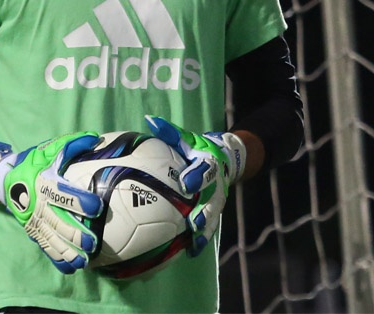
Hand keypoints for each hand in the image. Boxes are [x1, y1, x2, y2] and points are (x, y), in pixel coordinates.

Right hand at [0, 133, 102, 273]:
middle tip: (93, 242)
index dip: (80, 200)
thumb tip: (95, 138)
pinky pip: (45, 246)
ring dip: (69, 251)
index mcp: (43, 183)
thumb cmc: (32, 162)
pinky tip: (71, 268)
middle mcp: (38, 204)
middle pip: (58, 222)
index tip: (98, 207)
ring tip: (85, 260)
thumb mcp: (49, 149)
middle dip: (76, 234)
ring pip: (52, 239)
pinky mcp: (32, 230)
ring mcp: (34, 220)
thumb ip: (72, 144)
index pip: (63, 193)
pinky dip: (58, 258)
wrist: (2, 177)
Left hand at [144, 115, 246, 255]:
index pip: (207, 168)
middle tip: (195, 221)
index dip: (197, 176)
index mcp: (210, 162)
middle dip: (206, 210)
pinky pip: (210, 227)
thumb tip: (150, 121)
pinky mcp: (215, 211)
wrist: (223, 158)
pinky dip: (201, 239)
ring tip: (194, 242)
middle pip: (214, 197)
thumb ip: (169, 132)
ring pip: (214, 215)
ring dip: (205, 230)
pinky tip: (191, 251)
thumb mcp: (185, 137)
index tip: (186, 184)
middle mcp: (217, 183)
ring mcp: (218, 199)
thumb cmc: (196, 147)